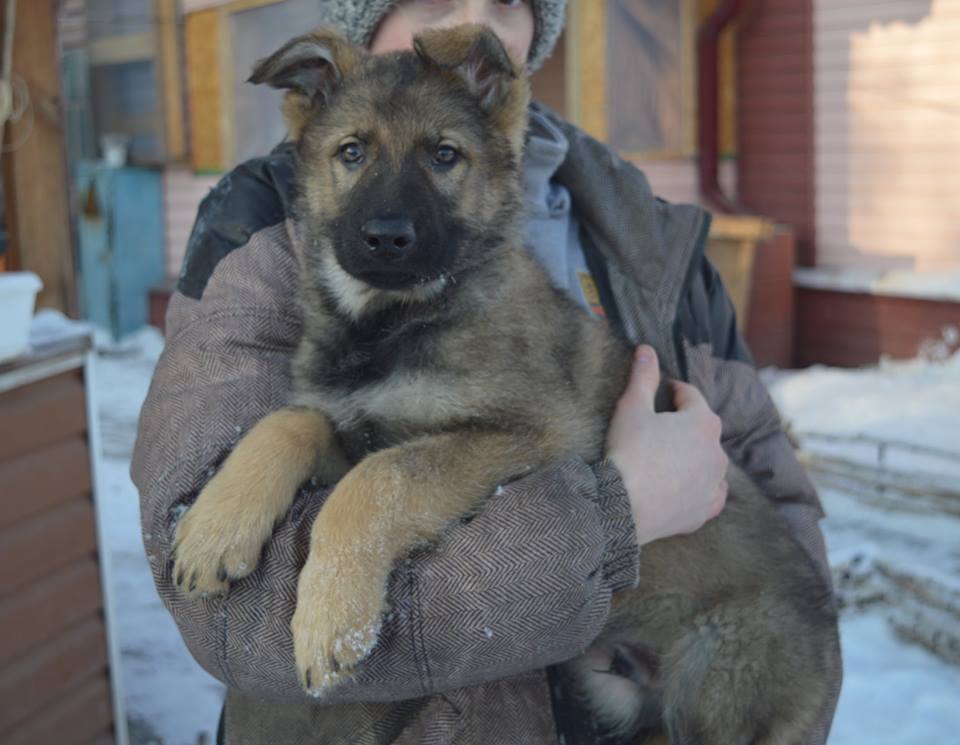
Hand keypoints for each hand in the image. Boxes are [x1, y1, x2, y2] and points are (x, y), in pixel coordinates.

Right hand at [606, 345, 728, 546]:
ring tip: (669, 458)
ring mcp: (714, 483)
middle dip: (685, 424)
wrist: (623, 507)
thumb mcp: (631, 408)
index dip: (674, 390)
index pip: (691, 396)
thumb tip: (647, 349)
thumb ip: (643, 377)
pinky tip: (688, 487)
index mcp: (703, 422)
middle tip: (659, 426)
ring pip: (710, 461)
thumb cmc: (629, 453)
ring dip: (695, 455)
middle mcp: (717, 451)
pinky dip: (702, 487)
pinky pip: (711, 494)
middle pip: (702, 428)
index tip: (662, 391)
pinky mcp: (705, 509)